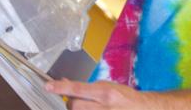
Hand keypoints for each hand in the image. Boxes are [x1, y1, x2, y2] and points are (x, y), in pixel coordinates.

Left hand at [45, 79, 160, 109]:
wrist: (141, 109)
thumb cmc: (125, 97)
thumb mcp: (108, 86)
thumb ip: (87, 87)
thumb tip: (67, 83)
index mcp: (105, 93)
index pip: (78, 89)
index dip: (61, 87)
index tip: (48, 86)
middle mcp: (103, 106)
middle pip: (74, 106)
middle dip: (70, 103)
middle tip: (72, 100)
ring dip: (76, 109)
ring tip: (83, 105)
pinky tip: (85, 108)